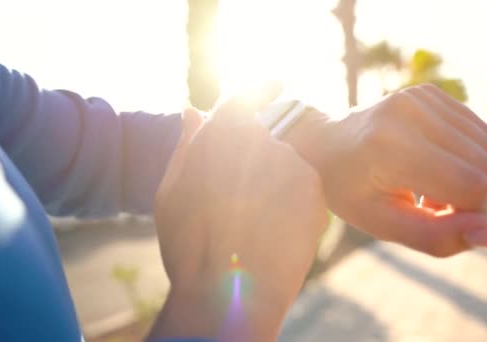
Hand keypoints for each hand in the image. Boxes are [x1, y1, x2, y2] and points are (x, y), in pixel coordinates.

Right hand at [149, 86, 327, 340]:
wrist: (227, 294)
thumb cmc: (189, 246)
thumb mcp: (170, 192)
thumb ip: (185, 145)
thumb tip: (193, 111)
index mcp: (222, 132)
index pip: (250, 95)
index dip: (264, 88)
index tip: (277, 82)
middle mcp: (261, 138)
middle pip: (269, 135)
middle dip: (260, 158)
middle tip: (245, 197)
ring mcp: (292, 164)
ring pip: (288, 164)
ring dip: (277, 182)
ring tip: (255, 224)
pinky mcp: (316, 191)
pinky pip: (305, 188)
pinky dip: (293, 203)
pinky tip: (274, 231)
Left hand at [284, 84, 486, 257]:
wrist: (323, 145)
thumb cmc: (350, 191)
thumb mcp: (385, 224)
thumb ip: (442, 236)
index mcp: (390, 145)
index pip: (471, 185)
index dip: (467, 213)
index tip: (437, 218)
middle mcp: (407, 111)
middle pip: (486, 166)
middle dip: (470, 196)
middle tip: (428, 202)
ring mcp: (418, 95)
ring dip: (468, 175)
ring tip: (426, 181)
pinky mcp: (428, 91)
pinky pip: (479, 131)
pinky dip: (464, 154)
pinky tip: (431, 160)